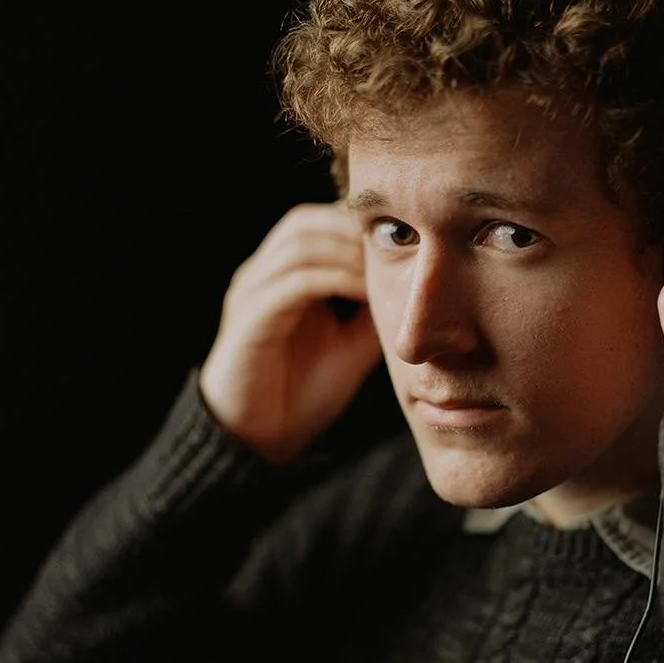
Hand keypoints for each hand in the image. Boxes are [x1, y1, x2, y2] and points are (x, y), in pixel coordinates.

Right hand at [199, 202, 380, 464]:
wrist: (260, 440)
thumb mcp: (352, 342)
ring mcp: (251, 294)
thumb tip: (413, 284)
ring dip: (347, 251)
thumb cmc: (301, 391)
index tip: (405, 242)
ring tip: (385, 269)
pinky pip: (293, 283)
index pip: (316, 223)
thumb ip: (372, 308)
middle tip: (399, 249)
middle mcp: (261, 276)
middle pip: (305, 221)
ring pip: (299, 243)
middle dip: (353, 231)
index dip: (358, 226)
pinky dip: (334, 279)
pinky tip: (365, 292)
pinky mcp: (250, 321)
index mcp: (281, 276)